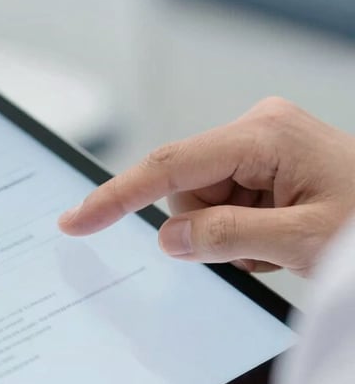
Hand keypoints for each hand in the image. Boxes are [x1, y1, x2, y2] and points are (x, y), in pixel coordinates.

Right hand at [59, 97, 354, 276]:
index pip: (170, 166)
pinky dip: (241, 234)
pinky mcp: (264, 165)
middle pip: (186, 190)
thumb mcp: (303, 241)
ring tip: (278, 246)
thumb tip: (168, 238)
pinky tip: (278, 238)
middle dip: (207, 230)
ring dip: (228, 236)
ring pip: (202, 204)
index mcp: (264, 135)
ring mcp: (260, 147)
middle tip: (256, 252)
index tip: (78, 219)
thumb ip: (228, 238)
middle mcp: (256, 131)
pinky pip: (223, 207)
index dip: (117, 196)